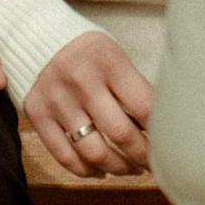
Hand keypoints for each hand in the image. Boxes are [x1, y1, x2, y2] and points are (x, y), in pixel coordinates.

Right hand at [24, 31, 152, 177]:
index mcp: (108, 62)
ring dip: (118, 167)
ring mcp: (58, 101)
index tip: (170, 143)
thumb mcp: (114, 55)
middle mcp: (82, 82)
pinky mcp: (38, 115)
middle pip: (122, 134)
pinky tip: (100, 170)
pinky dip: (86, 170)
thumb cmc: (86, 51)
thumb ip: (134, 87)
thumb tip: (159, 127)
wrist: (34, 34)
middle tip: (153, 162)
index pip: (144, 107)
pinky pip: (65, 155)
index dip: (161, 132)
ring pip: (94, 152)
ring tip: (130, 168)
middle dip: (144, 156)